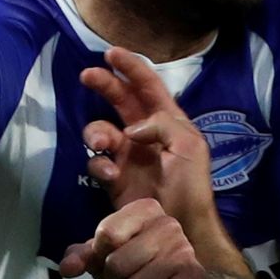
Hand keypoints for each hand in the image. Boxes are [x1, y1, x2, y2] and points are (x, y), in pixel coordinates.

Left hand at [60, 198, 210, 278]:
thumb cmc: (143, 269)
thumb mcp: (109, 257)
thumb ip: (84, 257)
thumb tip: (66, 268)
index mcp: (146, 209)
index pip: (106, 234)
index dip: (101, 257)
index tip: (115, 258)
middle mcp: (168, 224)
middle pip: (115, 264)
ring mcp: (184, 251)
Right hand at [81, 48, 216, 230]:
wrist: (182, 225)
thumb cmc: (191, 184)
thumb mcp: (190, 146)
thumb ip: (163, 124)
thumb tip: (132, 128)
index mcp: (167, 120)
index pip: (148, 86)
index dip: (131, 67)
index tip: (111, 53)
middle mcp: (144, 133)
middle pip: (120, 100)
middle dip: (104, 84)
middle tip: (87, 75)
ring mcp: (128, 155)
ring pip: (101, 130)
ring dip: (96, 131)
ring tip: (102, 143)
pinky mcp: (114, 177)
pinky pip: (97, 163)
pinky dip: (98, 165)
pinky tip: (110, 175)